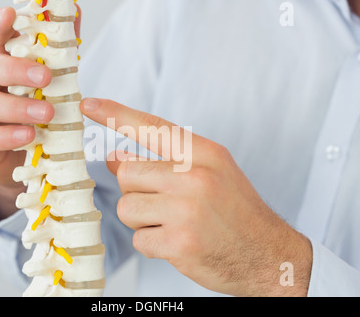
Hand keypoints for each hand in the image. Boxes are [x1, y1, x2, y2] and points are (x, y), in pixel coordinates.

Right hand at [0, 7, 80, 220]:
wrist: (23, 156)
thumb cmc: (36, 113)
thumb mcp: (53, 81)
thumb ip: (61, 49)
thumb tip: (74, 13)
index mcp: (7, 67)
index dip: (0, 27)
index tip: (9, 15)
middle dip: (15, 69)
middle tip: (44, 77)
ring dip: (18, 107)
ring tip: (46, 114)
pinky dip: (8, 136)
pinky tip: (28, 135)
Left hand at [80, 98, 312, 296]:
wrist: (270, 256)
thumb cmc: (236, 213)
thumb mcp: (210, 174)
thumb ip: (165, 162)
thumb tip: (117, 155)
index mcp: (205, 154)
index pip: (152, 127)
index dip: (117, 114)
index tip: (89, 105)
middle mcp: (196, 177)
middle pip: (128, 173)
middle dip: (136, 191)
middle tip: (162, 203)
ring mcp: (187, 210)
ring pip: (127, 207)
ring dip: (142, 219)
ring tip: (172, 224)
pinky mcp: (180, 243)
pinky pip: (138, 239)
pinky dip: (152, 244)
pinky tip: (177, 243)